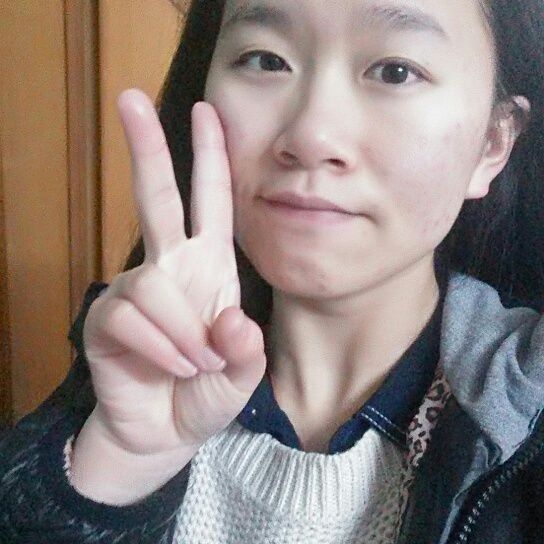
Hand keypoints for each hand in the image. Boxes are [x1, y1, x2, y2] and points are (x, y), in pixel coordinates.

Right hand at [82, 88, 266, 456]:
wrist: (165, 431)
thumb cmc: (206, 391)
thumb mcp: (242, 374)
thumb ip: (246, 350)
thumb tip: (229, 320)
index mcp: (209, 268)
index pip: (211, 203)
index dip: (210, 158)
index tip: (205, 111)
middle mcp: (170, 267)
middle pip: (157, 198)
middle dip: (148, 148)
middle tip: (131, 98)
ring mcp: (135, 290)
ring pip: (153, 286)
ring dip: (182, 334)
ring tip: (194, 363)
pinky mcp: (106, 317)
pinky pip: (134, 319)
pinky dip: (161, 350)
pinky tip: (169, 368)